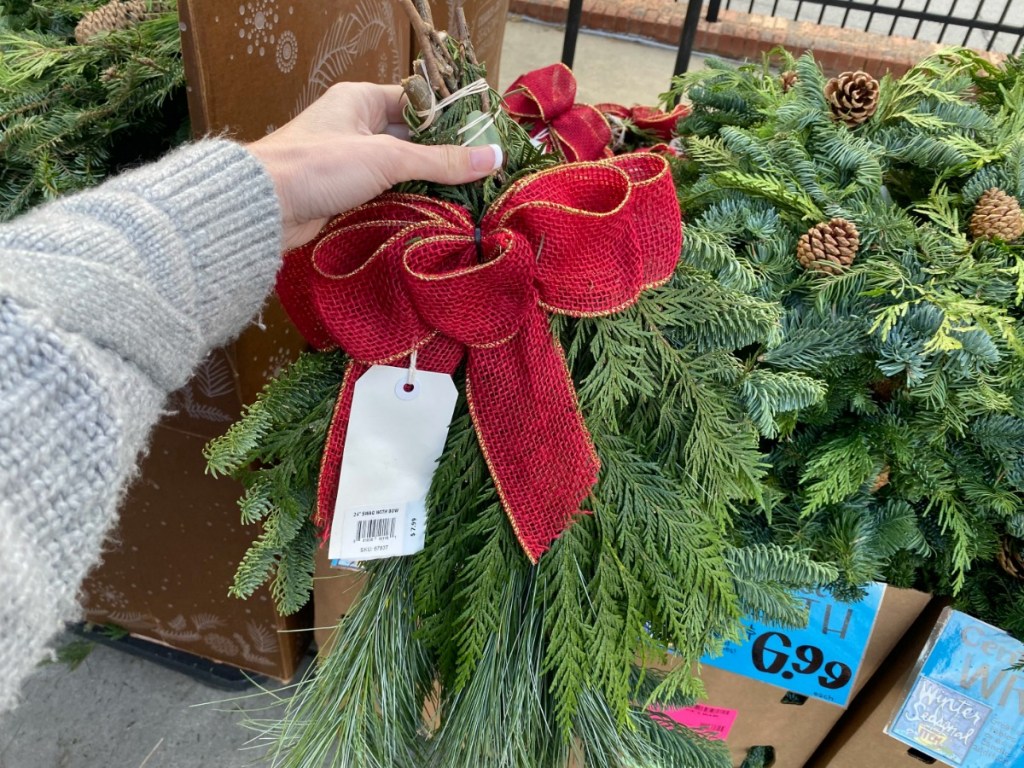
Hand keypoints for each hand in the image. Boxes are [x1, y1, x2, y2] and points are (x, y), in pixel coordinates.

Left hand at [247, 82, 501, 249]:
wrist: (265, 207)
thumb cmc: (318, 166)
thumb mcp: (388, 158)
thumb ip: (441, 160)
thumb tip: (492, 157)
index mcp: (360, 99)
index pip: (416, 101)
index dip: (450, 117)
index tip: (483, 136)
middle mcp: (354, 125)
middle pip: (411, 138)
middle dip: (443, 155)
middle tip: (482, 172)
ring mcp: (348, 161)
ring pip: (399, 169)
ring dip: (426, 183)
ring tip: (467, 196)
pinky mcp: (343, 192)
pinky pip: (385, 192)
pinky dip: (407, 201)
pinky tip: (435, 213)